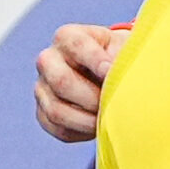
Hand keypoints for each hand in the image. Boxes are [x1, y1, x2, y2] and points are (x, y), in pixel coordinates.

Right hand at [34, 23, 124, 141]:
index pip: (77, 45)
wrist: (111, 72)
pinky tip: (99, 126)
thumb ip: (124, 56)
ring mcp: (42, 87)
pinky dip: (82, 132)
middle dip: (92, 97)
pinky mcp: (43, 112)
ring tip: (110, 119)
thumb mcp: (125, 47)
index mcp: (69, 37)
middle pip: (61, 81)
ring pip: (57, 110)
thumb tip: (127, 78)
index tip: (112, 72)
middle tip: (115, 102)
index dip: (96, 60)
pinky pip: (58, 128)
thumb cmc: (120, 56)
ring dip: (87, 120)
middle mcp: (49, 60)